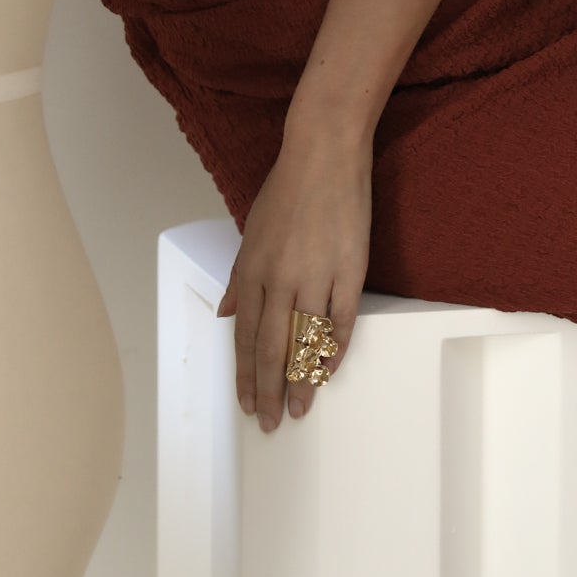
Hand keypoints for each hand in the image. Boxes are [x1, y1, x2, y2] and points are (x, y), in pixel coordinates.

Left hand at [215, 120, 371, 428]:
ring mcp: (316, 275)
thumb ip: (239, 278)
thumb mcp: (250, 232)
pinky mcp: (350, 269)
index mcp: (253, 270)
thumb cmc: (287, 190)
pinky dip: (335, 347)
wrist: (324, 154)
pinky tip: (329, 369)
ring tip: (300, 408)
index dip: (245, 374)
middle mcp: (280, 278)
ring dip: (302, 379)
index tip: (246, 403)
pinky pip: (341, 319)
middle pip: (272, 348)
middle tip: (270, 422)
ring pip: (305, 340)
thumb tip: (227, 314)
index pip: (245, 336)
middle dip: (268, 390)